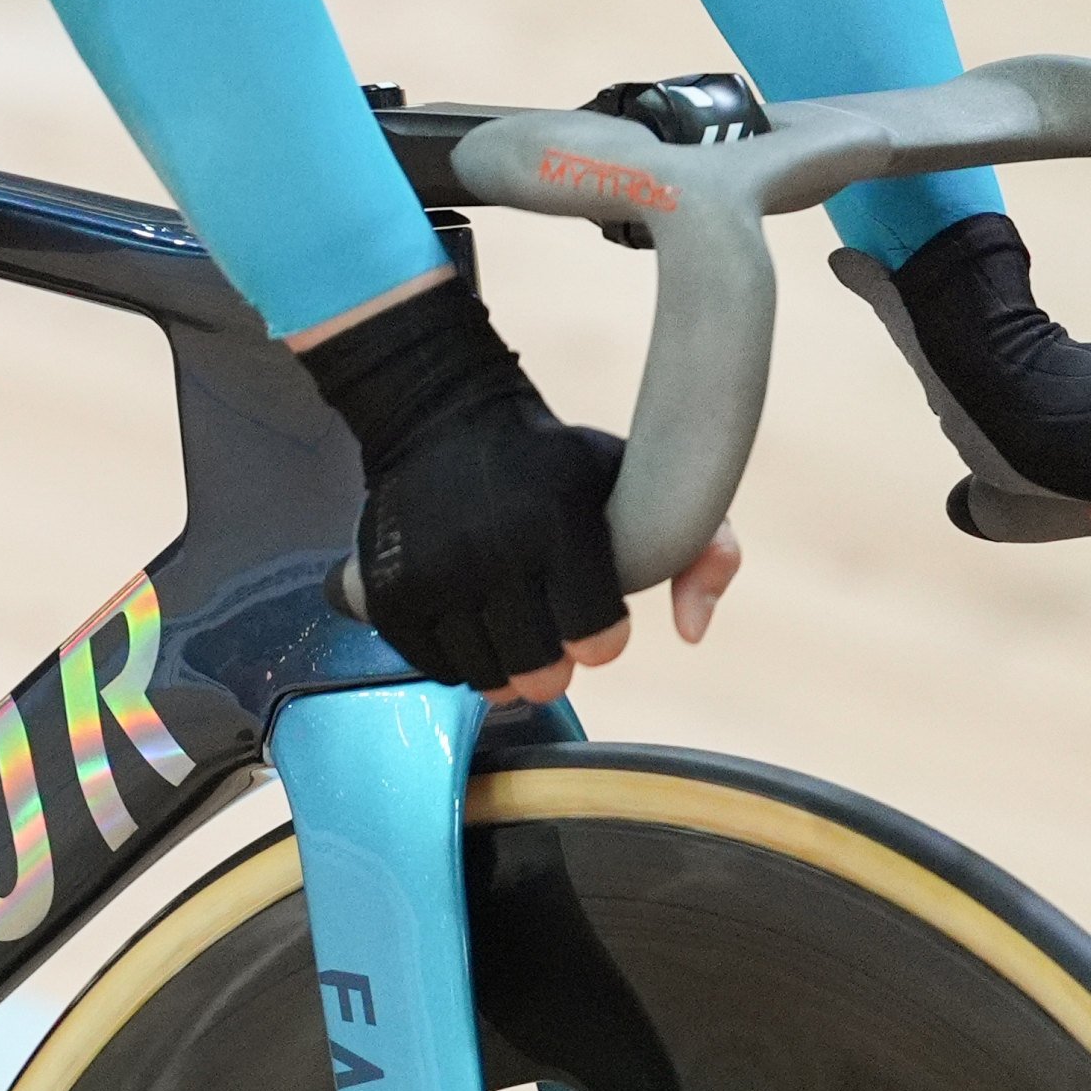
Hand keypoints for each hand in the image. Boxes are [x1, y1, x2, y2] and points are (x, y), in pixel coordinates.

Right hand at [297, 273, 732, 700]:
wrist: (436, 413)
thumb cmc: (549, 460)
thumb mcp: (631, 476)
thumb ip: (700, 545)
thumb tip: (693, 631)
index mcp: (559, 522)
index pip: (598, 638)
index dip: (602, 636)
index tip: (594, 615)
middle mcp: (492, 549)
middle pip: (540, 671)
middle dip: (555, 661)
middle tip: (549, 629)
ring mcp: (434, 573)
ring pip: (486, 677)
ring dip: (506, 664)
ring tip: (509, 627)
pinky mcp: (390, 590)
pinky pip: (434, 665)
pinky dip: (456, 656)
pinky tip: (468, 619)